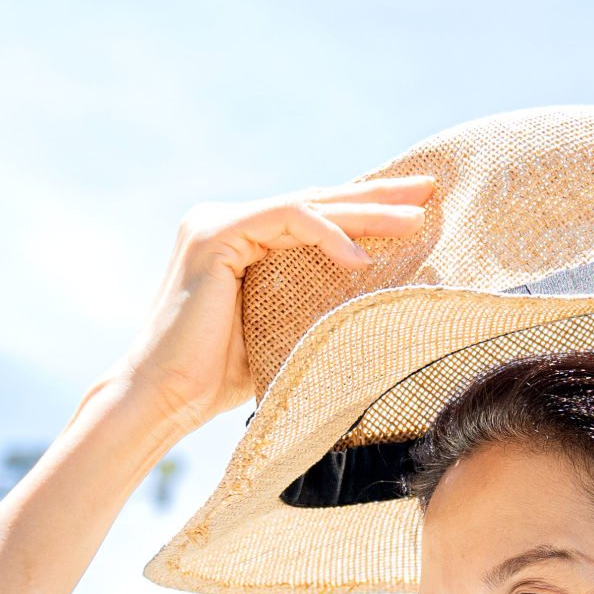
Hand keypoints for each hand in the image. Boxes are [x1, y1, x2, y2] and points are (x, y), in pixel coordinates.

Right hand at [116, 176, 435, 433]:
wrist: (166, 401)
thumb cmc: (220, 379)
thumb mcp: (283, 324)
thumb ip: (313, 296)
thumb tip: (380, 288)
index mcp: (238, 237)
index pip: (312, 215)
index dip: (364, 210)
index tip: (414, 211)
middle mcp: (223, 220)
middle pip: (315, 201)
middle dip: (375, 198)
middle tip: (428, 192)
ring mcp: (216, 222)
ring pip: (307, 206)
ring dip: (365, 212)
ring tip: (413, 223)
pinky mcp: (215, 233)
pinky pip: (287, 220)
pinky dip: (329, 236)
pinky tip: (362, 259)